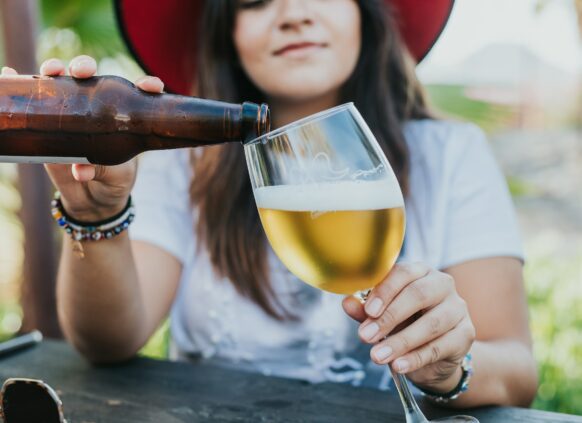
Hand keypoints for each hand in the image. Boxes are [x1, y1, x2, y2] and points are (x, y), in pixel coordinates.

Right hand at [1, 56, 164, 221]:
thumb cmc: (113, 183)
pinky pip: (32, 101)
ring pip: (60, 82)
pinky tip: (8, 73)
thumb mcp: (116, 177)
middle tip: (82, 71)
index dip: (145, 85)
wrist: (92, 202)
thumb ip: (102, 170)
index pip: (135, 92)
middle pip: (89, 76)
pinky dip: (18, 84)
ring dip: (53, 69)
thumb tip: (80, 170)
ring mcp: (70, 113)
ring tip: (50, 70)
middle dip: (85, 66)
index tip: (152, 87)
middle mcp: (97, 107)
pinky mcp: (48, 125)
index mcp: (122, 115)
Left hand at [342, 262, 475, 392]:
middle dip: (389, 317)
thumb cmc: (406, 324)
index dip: (384, 291)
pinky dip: (416, 358)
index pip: (403, 273)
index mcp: (419, 272)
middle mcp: (442, 285)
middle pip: (418, 294)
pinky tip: (398, 365)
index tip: (368, 311)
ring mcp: (457, 308)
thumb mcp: (383, 316)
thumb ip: (367, 310)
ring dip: (400, 342)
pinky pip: (440, 347)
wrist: (435, 353)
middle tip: (365, 336)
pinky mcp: (466, 334)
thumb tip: (347, 303)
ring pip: (430, 324)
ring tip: (377, 356)